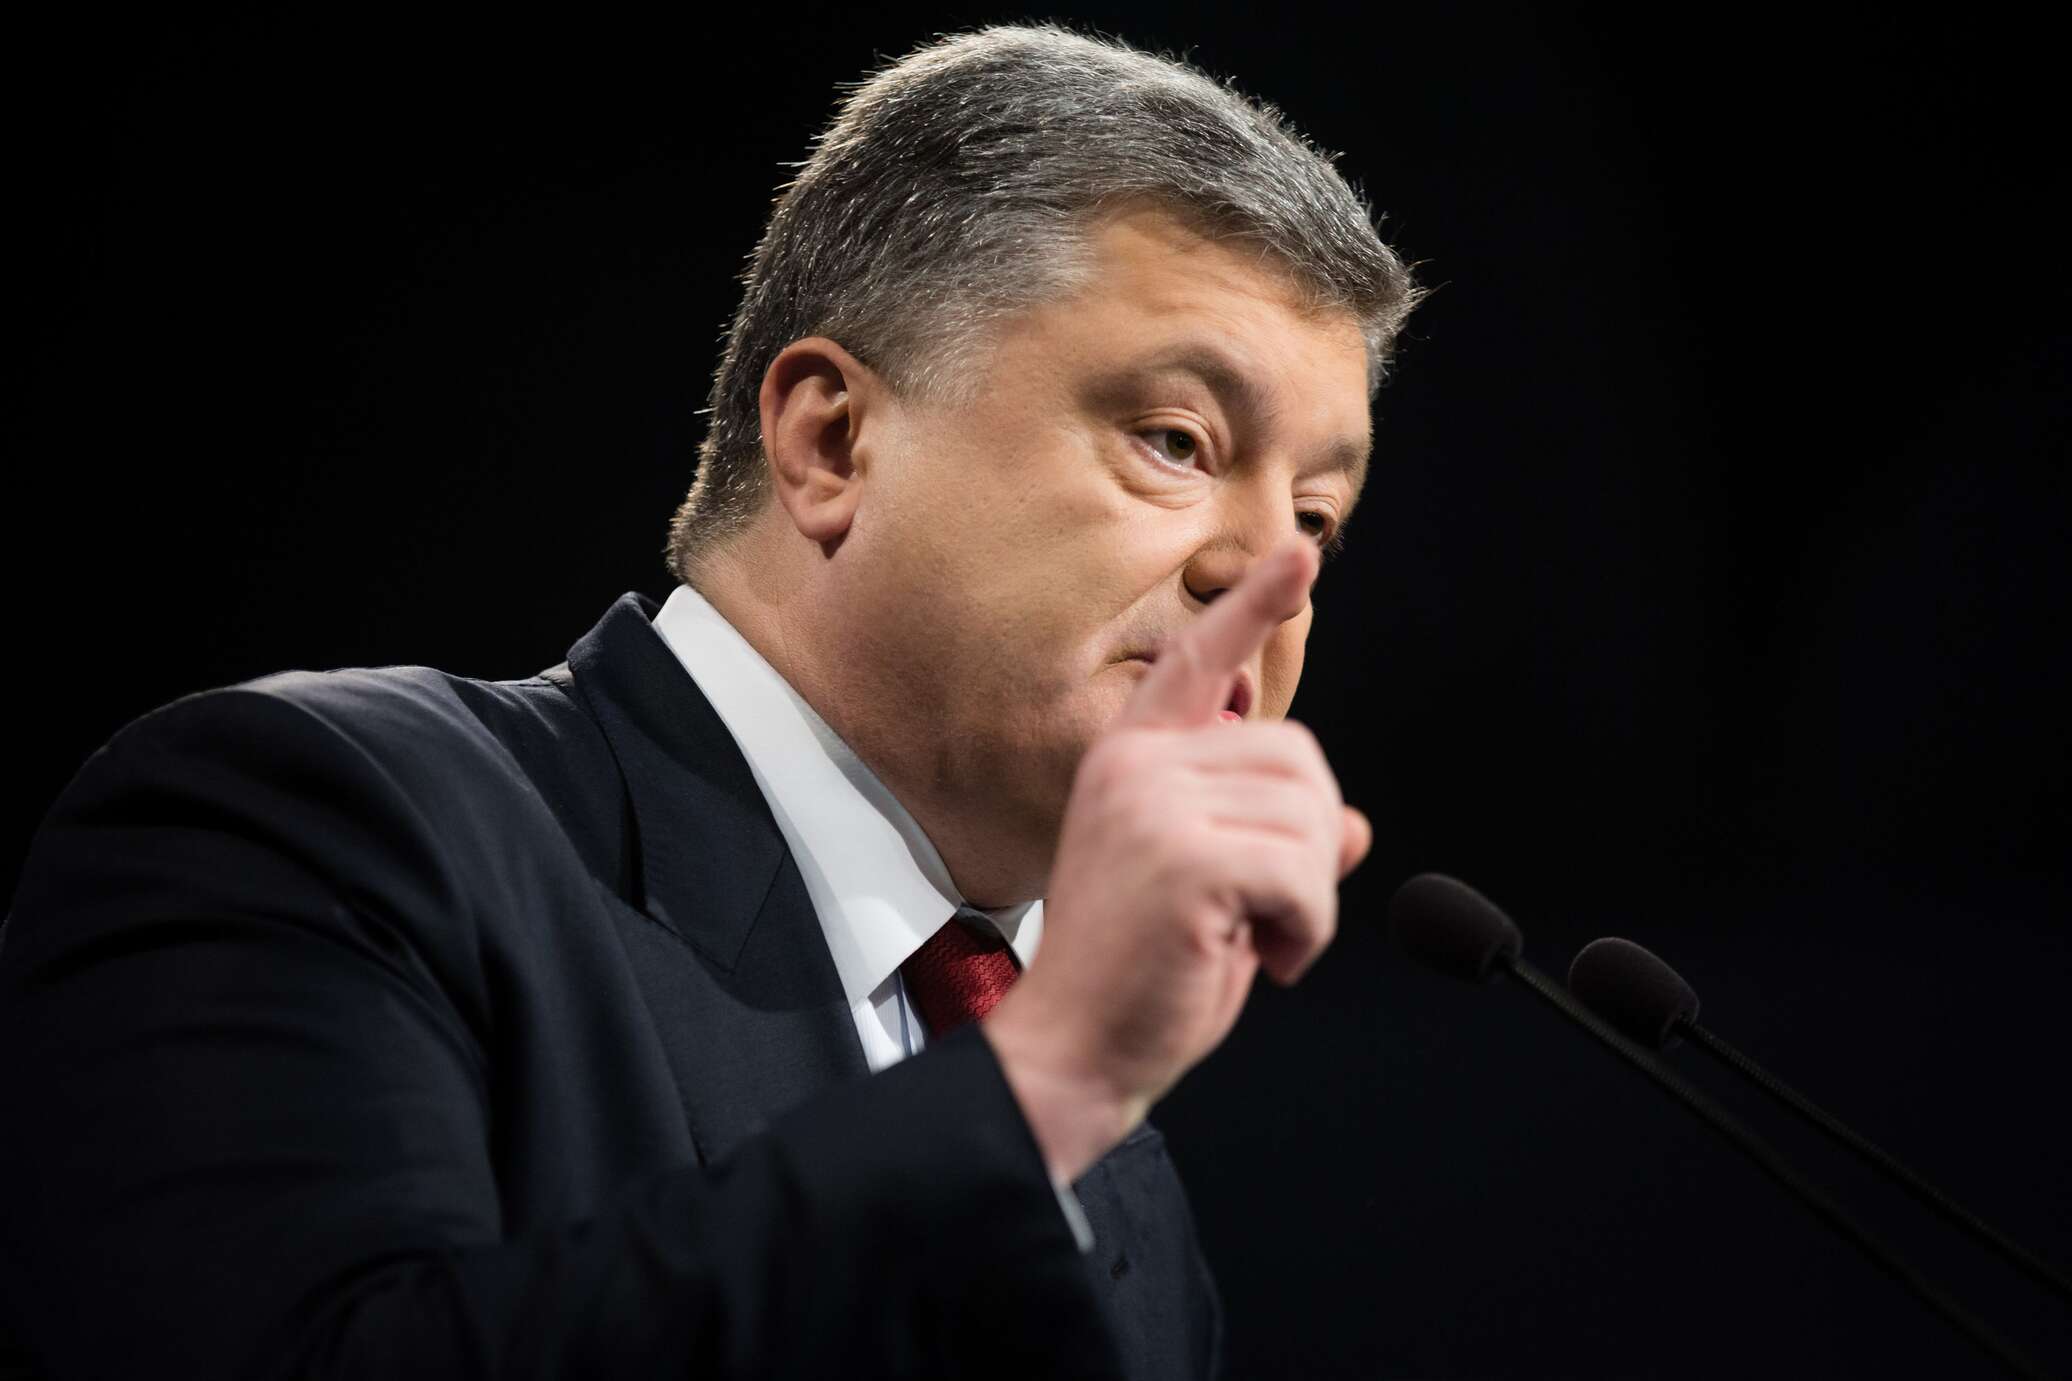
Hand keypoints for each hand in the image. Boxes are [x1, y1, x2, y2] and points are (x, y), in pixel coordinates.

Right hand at [983, 539, 1371, 1182]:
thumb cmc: (1137, 976)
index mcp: (1130, 761)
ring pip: (1311, 815)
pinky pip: (1305, 872)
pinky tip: (1265, 959)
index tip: (1299, 557)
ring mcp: (1154, 804)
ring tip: (1255, 938)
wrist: (1073, 1052)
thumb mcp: (1211, 891)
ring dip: (1310, 894)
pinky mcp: (1184, 856)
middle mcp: (1136, 766)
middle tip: (1266, 913)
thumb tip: (1352, 825)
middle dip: (1311, 842)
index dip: (1252, 608)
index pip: (1198, 663)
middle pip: (1300, 759)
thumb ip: (1267, 841)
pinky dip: (1308, 927)